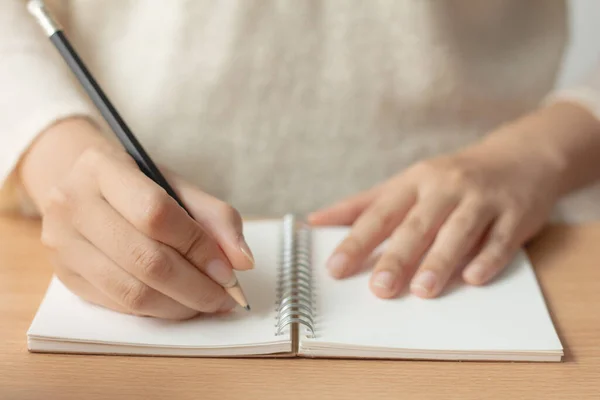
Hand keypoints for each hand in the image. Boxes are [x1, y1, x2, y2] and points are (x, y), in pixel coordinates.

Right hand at [21, 119, 253, 318]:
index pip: (156, 214)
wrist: (77, 184)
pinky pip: (119, 305)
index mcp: (101, 168)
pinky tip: (180, 304)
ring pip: (131, 292)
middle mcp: (72, 204)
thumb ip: (215, 217)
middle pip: (145, 259)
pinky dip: (158, 310)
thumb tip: (243, 260)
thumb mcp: (176, 185)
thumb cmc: (136, 184)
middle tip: (226, 297)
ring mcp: (62, 243)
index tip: (228, 271)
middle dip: (196, 286)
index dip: (198, 247)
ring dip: (180, 306)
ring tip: (208, 303)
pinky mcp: (64, 275)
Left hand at [309, 137, 562, 298]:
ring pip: (458, 231)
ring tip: (422, 290)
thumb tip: (315, 220)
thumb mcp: (406, 182)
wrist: (519, 157)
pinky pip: (500, 239)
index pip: (380, 214)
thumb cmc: (450, 178)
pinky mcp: (515, 215)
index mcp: (414, 181)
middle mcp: (446, 188)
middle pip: (417, 225)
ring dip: (440, 260)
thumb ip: (363, 204)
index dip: (357, 241)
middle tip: (380, 289)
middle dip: (397, 257)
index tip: (336, 269)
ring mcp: (482, 200)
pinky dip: (487, 258)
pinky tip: (472, 278)